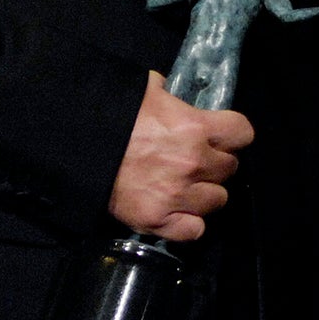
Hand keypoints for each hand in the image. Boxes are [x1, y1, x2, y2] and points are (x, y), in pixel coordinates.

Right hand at [106, 72, 252, 240]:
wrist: (76, 145)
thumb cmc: (113, 113)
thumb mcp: (146, 89)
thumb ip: (170, 93)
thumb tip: (173, 92)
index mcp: (196, 127)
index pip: (243, 133)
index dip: (233, 135)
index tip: (221, 136)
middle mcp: (194, 163)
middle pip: (230, 168)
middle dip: (216, 163)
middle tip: (196, 161)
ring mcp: (177, 195)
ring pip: (217, 200)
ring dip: (205, 193)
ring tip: (186, 186)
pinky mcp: (157, 220)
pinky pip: (194, 230)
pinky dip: (189, 223)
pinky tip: (177, 212)